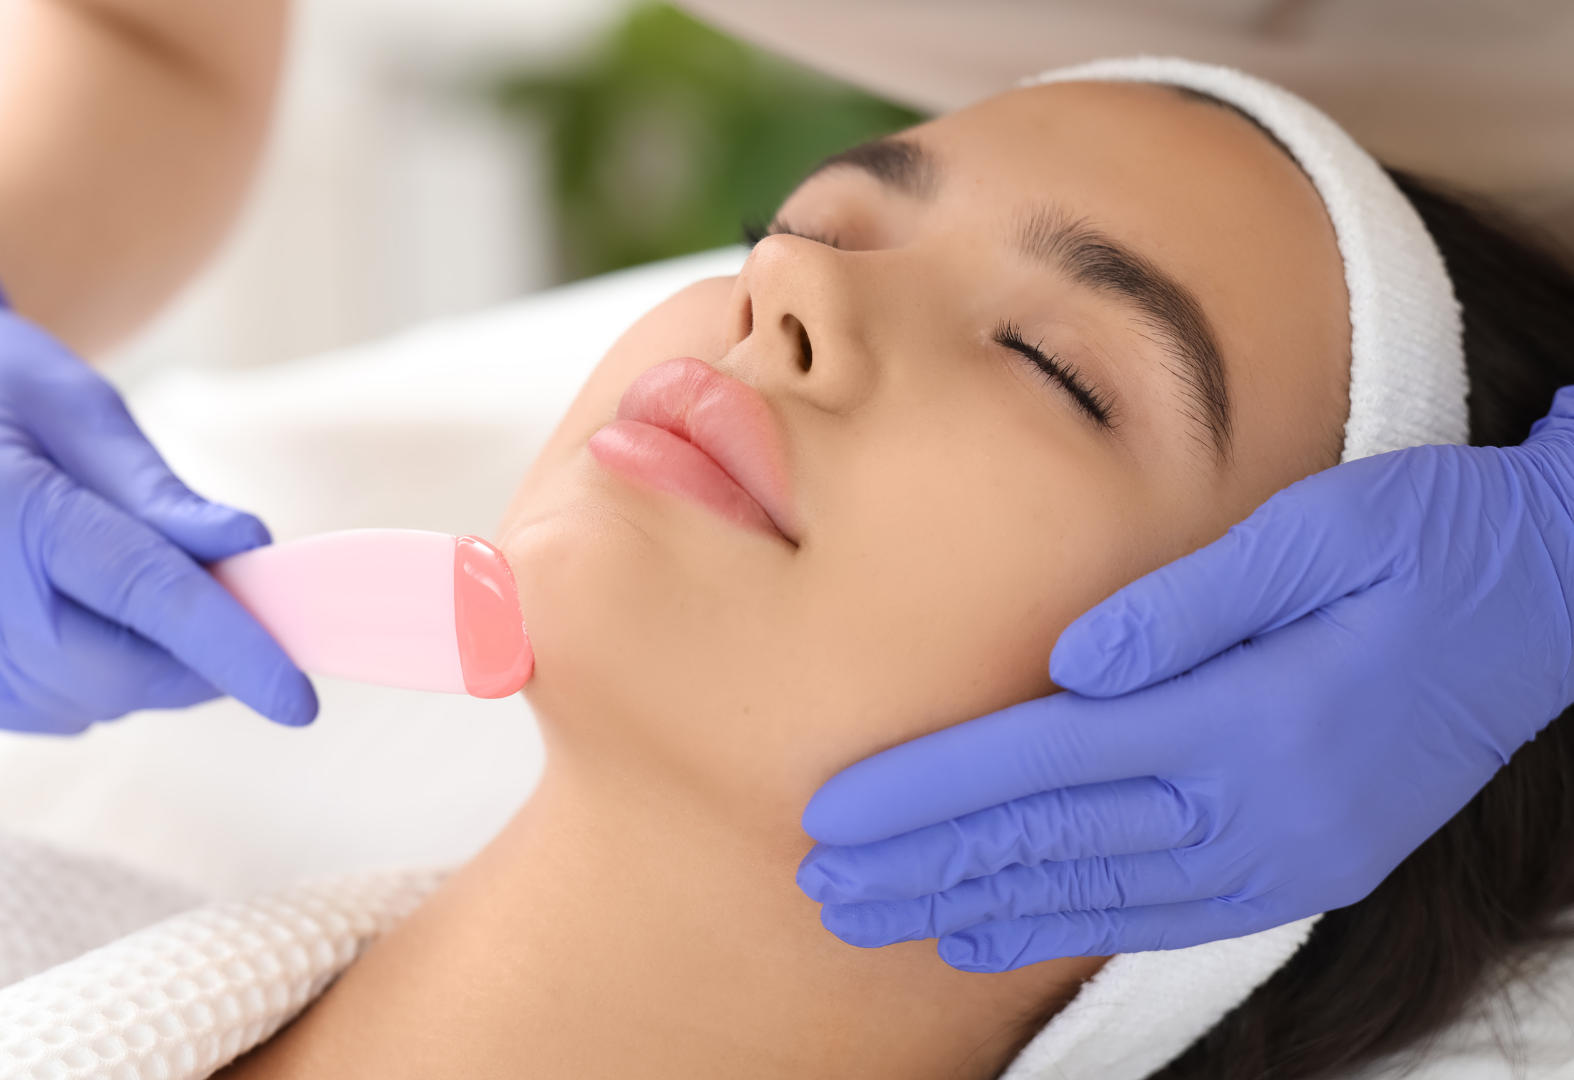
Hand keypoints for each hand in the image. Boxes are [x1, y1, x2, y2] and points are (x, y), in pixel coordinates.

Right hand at [0, 204, 315, 732]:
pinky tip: (85, 613)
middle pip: (113, 671)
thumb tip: (250, 555)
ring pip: (84, 703)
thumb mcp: (87, 408)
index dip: (229, 649)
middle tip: (238, 610)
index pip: (139, 595)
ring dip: (147, 667)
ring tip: (144, 588)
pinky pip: (43, 709)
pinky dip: (92, 677)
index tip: (298, 699)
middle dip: (197, 660)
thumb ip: (164, 496)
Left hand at [796, 393, 1573, 970]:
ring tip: (874, 919)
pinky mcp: (1306, 866)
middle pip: (1054, 848)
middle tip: (819, 886)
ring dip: (974, 909)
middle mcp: (1264, 808)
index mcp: (1255, 716)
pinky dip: (1065, 926)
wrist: (1558, 602)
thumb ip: (1189, 602)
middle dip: (925, 869)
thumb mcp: (1325, 529)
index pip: (1047, 766)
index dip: (929, 795)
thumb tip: (1064, 663)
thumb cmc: (1432, 540)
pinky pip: (1161, 916)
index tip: (830, 816)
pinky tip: (992, 934)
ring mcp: (1288, 852)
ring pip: (1096, 898)